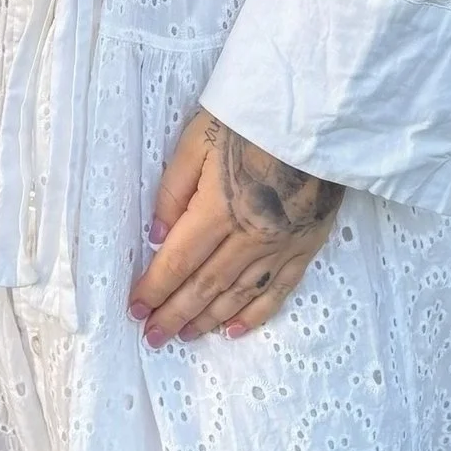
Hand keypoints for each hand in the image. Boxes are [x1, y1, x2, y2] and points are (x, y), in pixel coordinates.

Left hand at [129, 111, 343, 345]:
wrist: (314, 114)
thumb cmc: (249, 121)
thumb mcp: (195, 142)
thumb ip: (172, 192)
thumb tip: (157, 237)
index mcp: (218, 209)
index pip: (178, 262)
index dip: (154, 289)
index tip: (135, 309)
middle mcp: (249, 236)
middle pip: (204, 286)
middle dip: (174, 314)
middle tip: (152, 336)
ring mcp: (280, 245)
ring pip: (238, 295)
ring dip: (207, 319)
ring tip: (184, 335)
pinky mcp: (305, 245)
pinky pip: (278, 291)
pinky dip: (254, 315)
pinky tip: (233, 330)